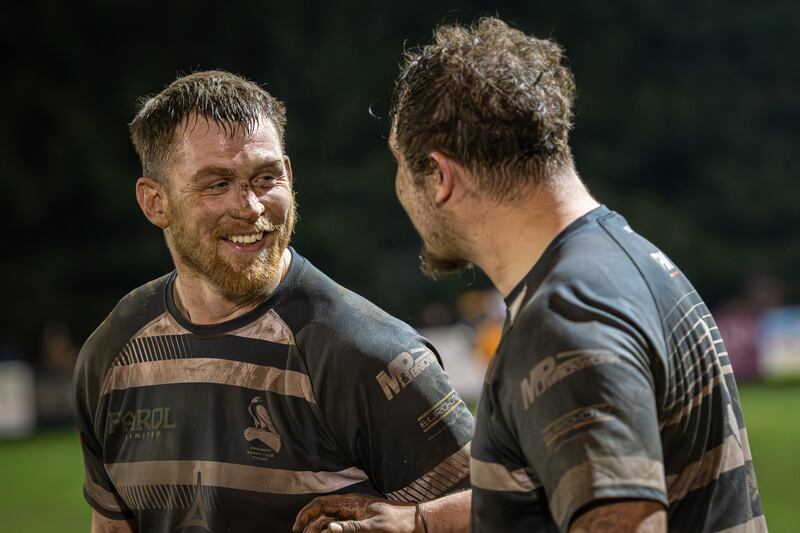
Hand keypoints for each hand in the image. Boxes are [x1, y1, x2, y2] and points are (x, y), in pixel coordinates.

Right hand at [292, 493, 420, 532]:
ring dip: (317, 529)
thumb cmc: (396, 522)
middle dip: (308, 524)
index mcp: (351, 502)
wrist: (412, 522)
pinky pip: (338, 525)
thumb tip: (329, 528)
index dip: (306, 513)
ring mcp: (353, 513)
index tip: (297, 528)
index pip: (321, 503)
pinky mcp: (357, 522)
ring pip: (328, 520)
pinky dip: (330, 530)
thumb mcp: (375, 527)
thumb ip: (352, 527)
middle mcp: (349, 506)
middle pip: (321, 512)